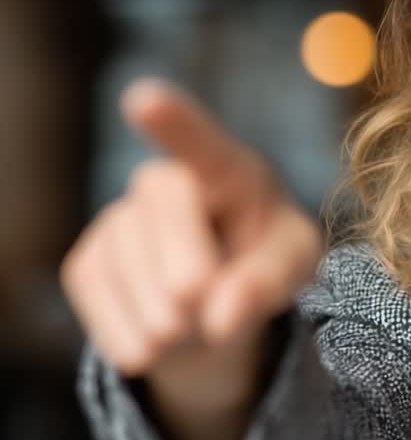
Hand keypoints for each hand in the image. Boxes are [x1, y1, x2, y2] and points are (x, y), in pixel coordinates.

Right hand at [61, 77, 321, 439]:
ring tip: (196, 325)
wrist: (219, 309)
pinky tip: (160, 339)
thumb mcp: (293, 266)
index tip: (144, 99)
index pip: (200, 143)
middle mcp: (164, 183)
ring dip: (171, 318)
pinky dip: (137, 337)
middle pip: (165, 217)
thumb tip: (221, 316)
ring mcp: (119, 220)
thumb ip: (269, 281)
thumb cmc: (268, 264)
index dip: (173, 122)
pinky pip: (103, 306)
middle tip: (210, 307)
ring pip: (131, 269)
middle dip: (191, 269)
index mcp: (228, 171)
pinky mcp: (87, 263)